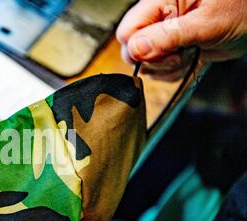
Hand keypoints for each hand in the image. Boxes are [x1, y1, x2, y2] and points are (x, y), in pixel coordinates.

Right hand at [116, 0, 246, 80]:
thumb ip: (169, 36)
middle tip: (179, 55)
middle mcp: (157, 17)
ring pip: (145, 63)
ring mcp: (162, 34)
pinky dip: (174, 72)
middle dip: (154, 60)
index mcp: (160, 1)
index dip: (140, 48)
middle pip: (132, 49)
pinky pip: (159, 70)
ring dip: (167, 68)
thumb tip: (136, 49)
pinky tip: (190, 59)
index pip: (128, 30)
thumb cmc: (242, 10)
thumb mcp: (206, 23)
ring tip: (189, 54)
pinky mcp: (170, 49)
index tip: (166, 52)